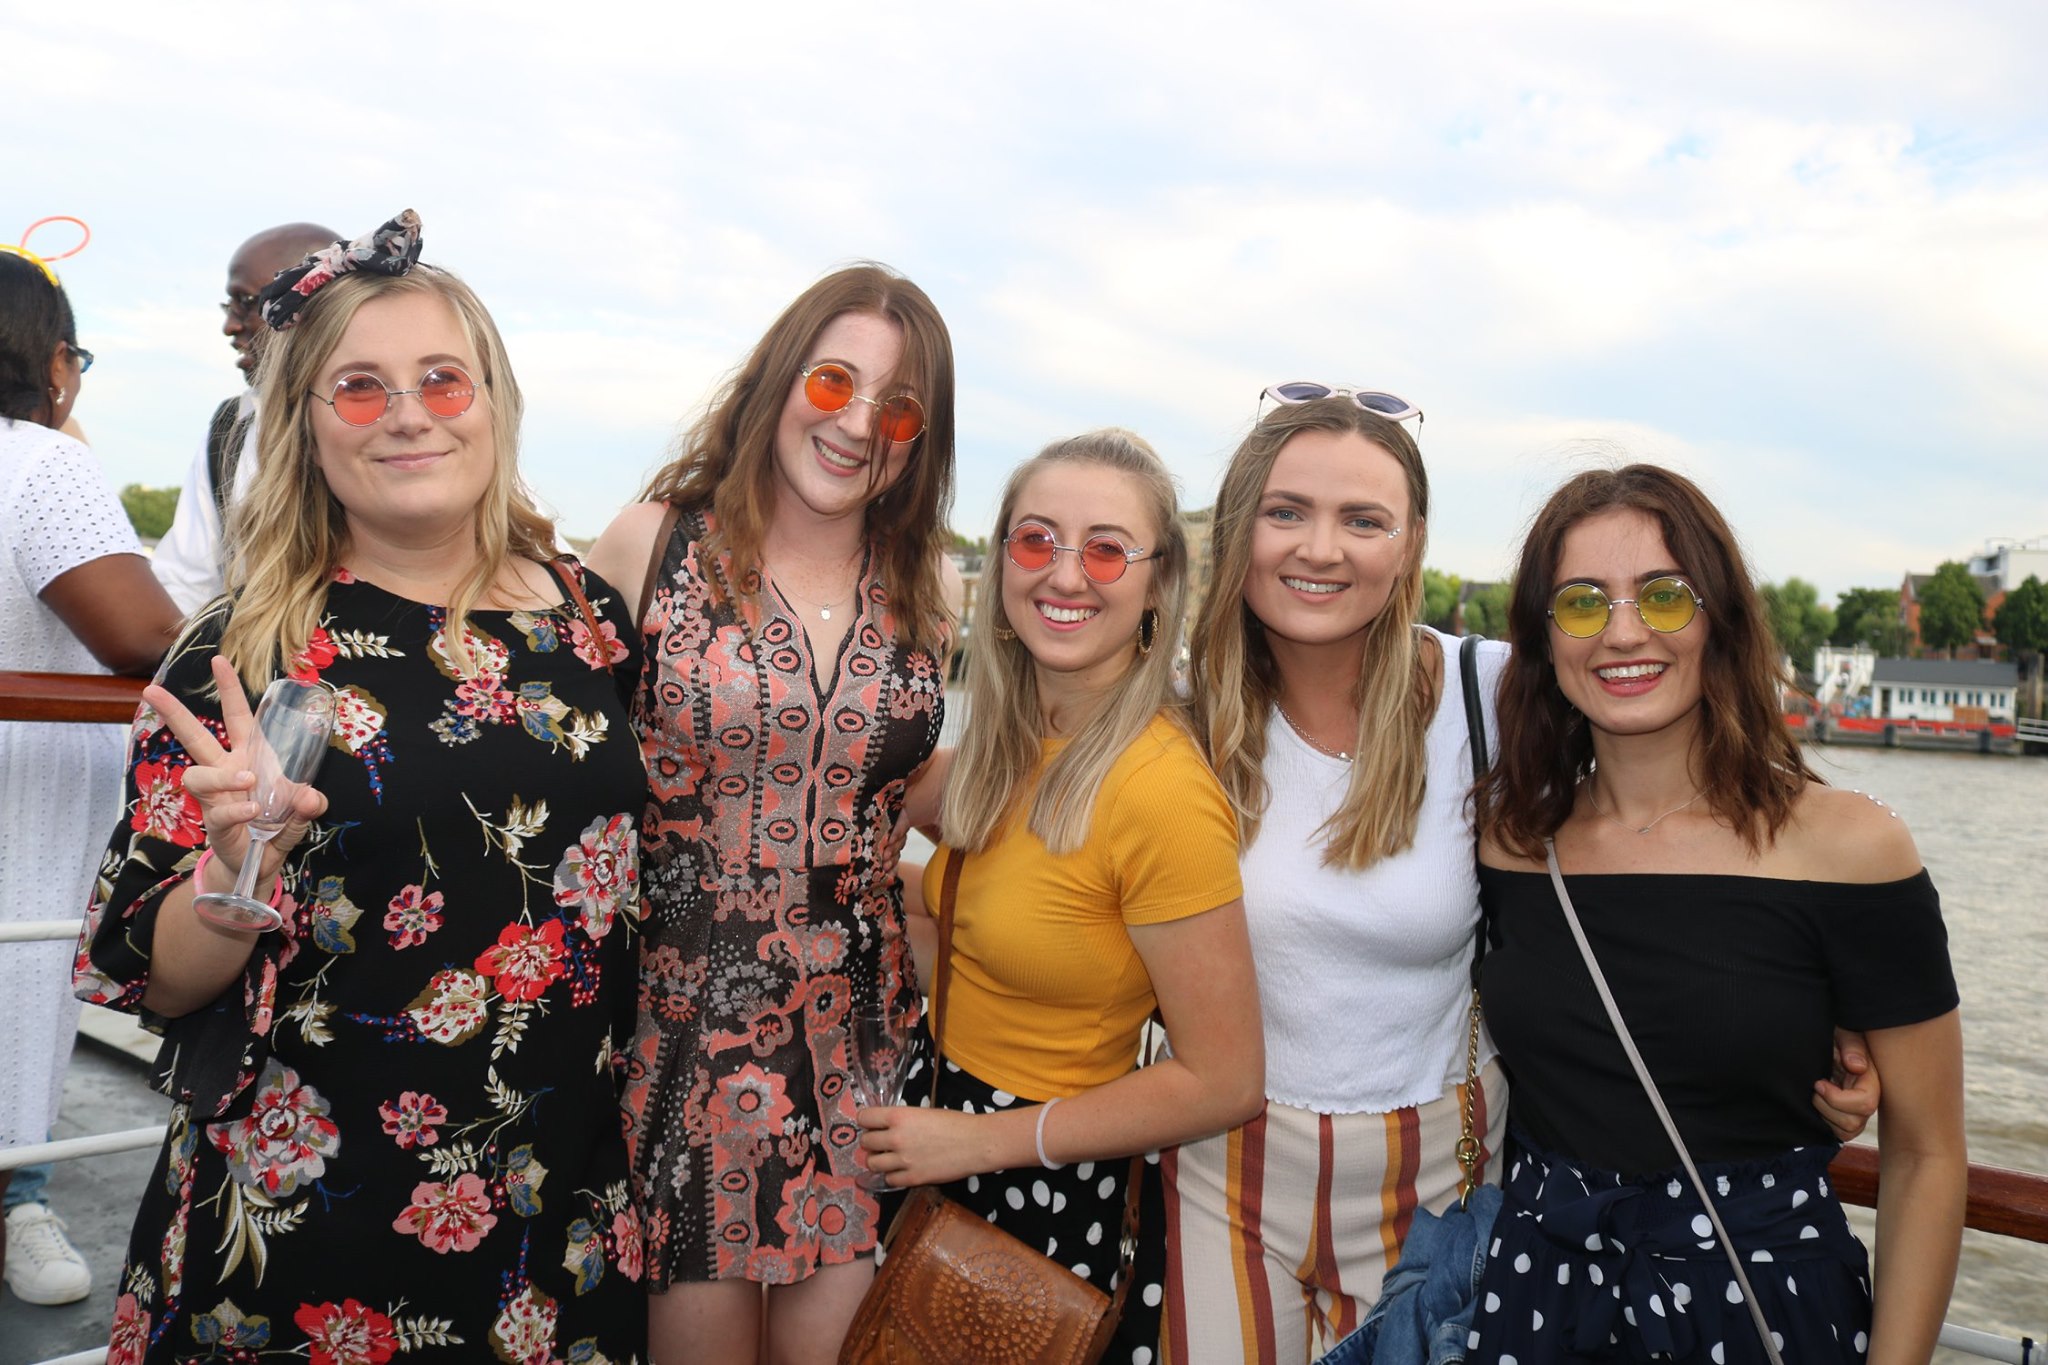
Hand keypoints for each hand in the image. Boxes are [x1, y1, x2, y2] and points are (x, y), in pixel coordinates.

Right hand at [143, 656, 327, 892]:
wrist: (264, 863)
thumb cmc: (279, 824)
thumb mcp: (303, 810)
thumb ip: (309, 803)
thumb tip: (310, 796)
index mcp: (248, 755)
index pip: (237, 716)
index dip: (229, 690)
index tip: (218, 660)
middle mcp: (226, 770)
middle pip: (195, 737)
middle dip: (174, 713)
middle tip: (152, 691)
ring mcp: (216, 797)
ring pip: (197, 774)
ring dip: (222, 775)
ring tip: (248, 781)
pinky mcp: (214, 823)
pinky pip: (219, 811)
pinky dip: (236, 809)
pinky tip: (251, 809)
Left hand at [855, 1104, 1000, 1188]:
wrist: (976, 1143)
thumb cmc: (954, 1122)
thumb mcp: (923, 1112)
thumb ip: (902, 1120)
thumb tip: (885, 1127)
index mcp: (899, 1116)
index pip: (864, 1118)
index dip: (867, 1121)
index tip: (873, 1124)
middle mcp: (896, 1138)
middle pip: (865, 1142)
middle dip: (872, 1142)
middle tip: (883, 1142)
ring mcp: (903, 1161)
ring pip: (872, 1163)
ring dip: (878, 1159)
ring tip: (890, 1157)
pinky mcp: (913, 1178)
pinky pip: (889, 1180)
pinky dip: (893, 1175)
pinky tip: (902, 1169)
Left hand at [1814, 1027, 1880, 1141]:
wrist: (1824, 1043)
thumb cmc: (1837, 1038)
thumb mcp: (1844, 1033)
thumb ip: (1852, 1046)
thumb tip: (1856, 1066)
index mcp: (1870, 1080)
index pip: (1865, 1103)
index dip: (1838, 1098)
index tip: (1819, 1083)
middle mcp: (1867, 1099)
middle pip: (1854, 1122)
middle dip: (1827, 1108)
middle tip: (1815, 1089)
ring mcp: (1857, 1111)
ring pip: (1846, 1132)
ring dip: (1825, 1116)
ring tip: (1816, 1096)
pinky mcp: (1844, 1117)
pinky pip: (1839, 1134)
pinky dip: (1825, 1123)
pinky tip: (1818, 1104)